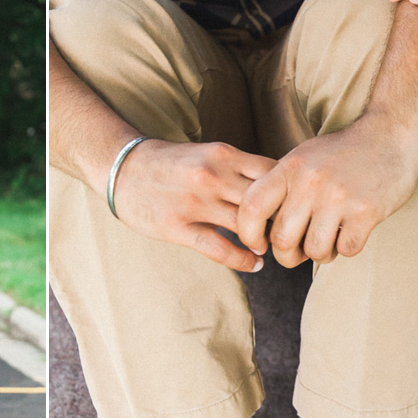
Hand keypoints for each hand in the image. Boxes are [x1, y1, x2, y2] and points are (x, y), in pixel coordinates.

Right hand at [111, 139, 275, 270]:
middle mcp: (212, 176)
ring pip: (246, 226)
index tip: (295, 204)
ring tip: (272, 248)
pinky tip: (255, 263)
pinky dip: (243, 259)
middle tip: (291, 230)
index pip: (274, 172)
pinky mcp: (177, 228)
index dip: (289, 191)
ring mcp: (195, 203)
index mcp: (223, 154)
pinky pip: (220, 249)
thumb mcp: (208, 153)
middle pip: (265, 200)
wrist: (122, 169)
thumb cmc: (170, 163)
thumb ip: (238, 168)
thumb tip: (278, 186)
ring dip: (264, 241)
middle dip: (282, 218)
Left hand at [236, 116, 417, 266]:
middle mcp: (310, 182)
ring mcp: (339, 197)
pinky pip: (346, 249)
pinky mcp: (367, 211)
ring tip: (329, 239)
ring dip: (321, 253)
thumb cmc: (342, 152)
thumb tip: (259, 230)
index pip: (252, 207)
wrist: (390, 132)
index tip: (259, 244)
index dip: (248, 234)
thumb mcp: (303, 157)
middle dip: (288, 255)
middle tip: (298, 252)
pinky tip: (351, 232)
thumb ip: (281, 187)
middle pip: (282, 239)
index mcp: (290, 168)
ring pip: (315, 250)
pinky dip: (347, 248)